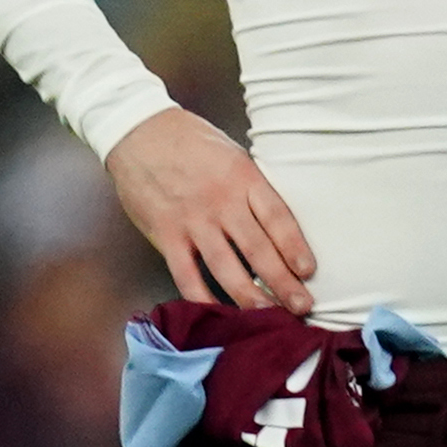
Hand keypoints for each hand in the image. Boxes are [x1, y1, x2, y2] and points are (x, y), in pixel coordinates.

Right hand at [111, 106, 317, 307]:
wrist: (138, 131)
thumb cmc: (190, 142)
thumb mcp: (233, 155)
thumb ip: (251, 189)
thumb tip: (274, 228)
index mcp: (243, 178)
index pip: (277, 219)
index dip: (294, 248)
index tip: (308, 271)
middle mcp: (221, 202)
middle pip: (258, 249)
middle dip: (283, 282)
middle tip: (302, 306)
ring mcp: (191, 220)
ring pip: (226, 267)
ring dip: (250, 296)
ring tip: (268, 314)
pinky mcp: (165, 233)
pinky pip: (186, 274)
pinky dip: (202, 297)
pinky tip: (218, 312)